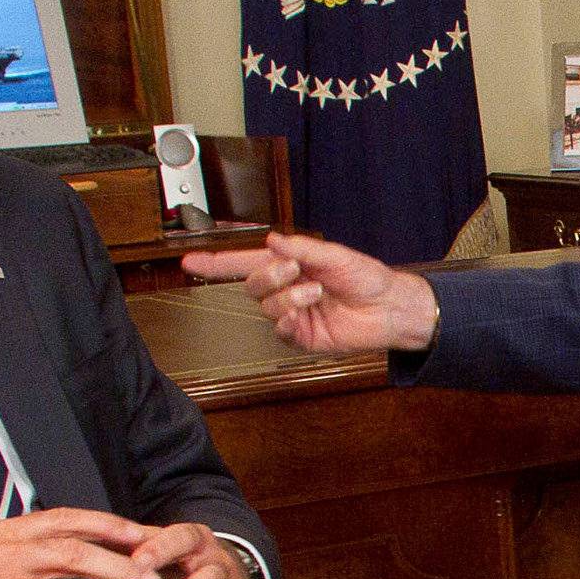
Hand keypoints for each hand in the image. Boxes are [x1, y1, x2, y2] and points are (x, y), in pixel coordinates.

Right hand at [186, 231, 439, 354]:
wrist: (390, 308)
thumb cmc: (367, 278)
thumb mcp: (334, 255)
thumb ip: (301, 248)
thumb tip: (272, 240)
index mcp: (289, 266)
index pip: (245, 264)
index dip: (217, 263)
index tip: (190, 261)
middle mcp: (287, 290)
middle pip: (252, 285)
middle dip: (268, 276)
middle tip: (294, 269)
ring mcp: (293, 315)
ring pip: (266, 307)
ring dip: (288, 296)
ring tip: (316, 291)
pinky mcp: (303, 337)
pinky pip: (280, 331)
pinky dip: (286, 320)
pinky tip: (302, 312)